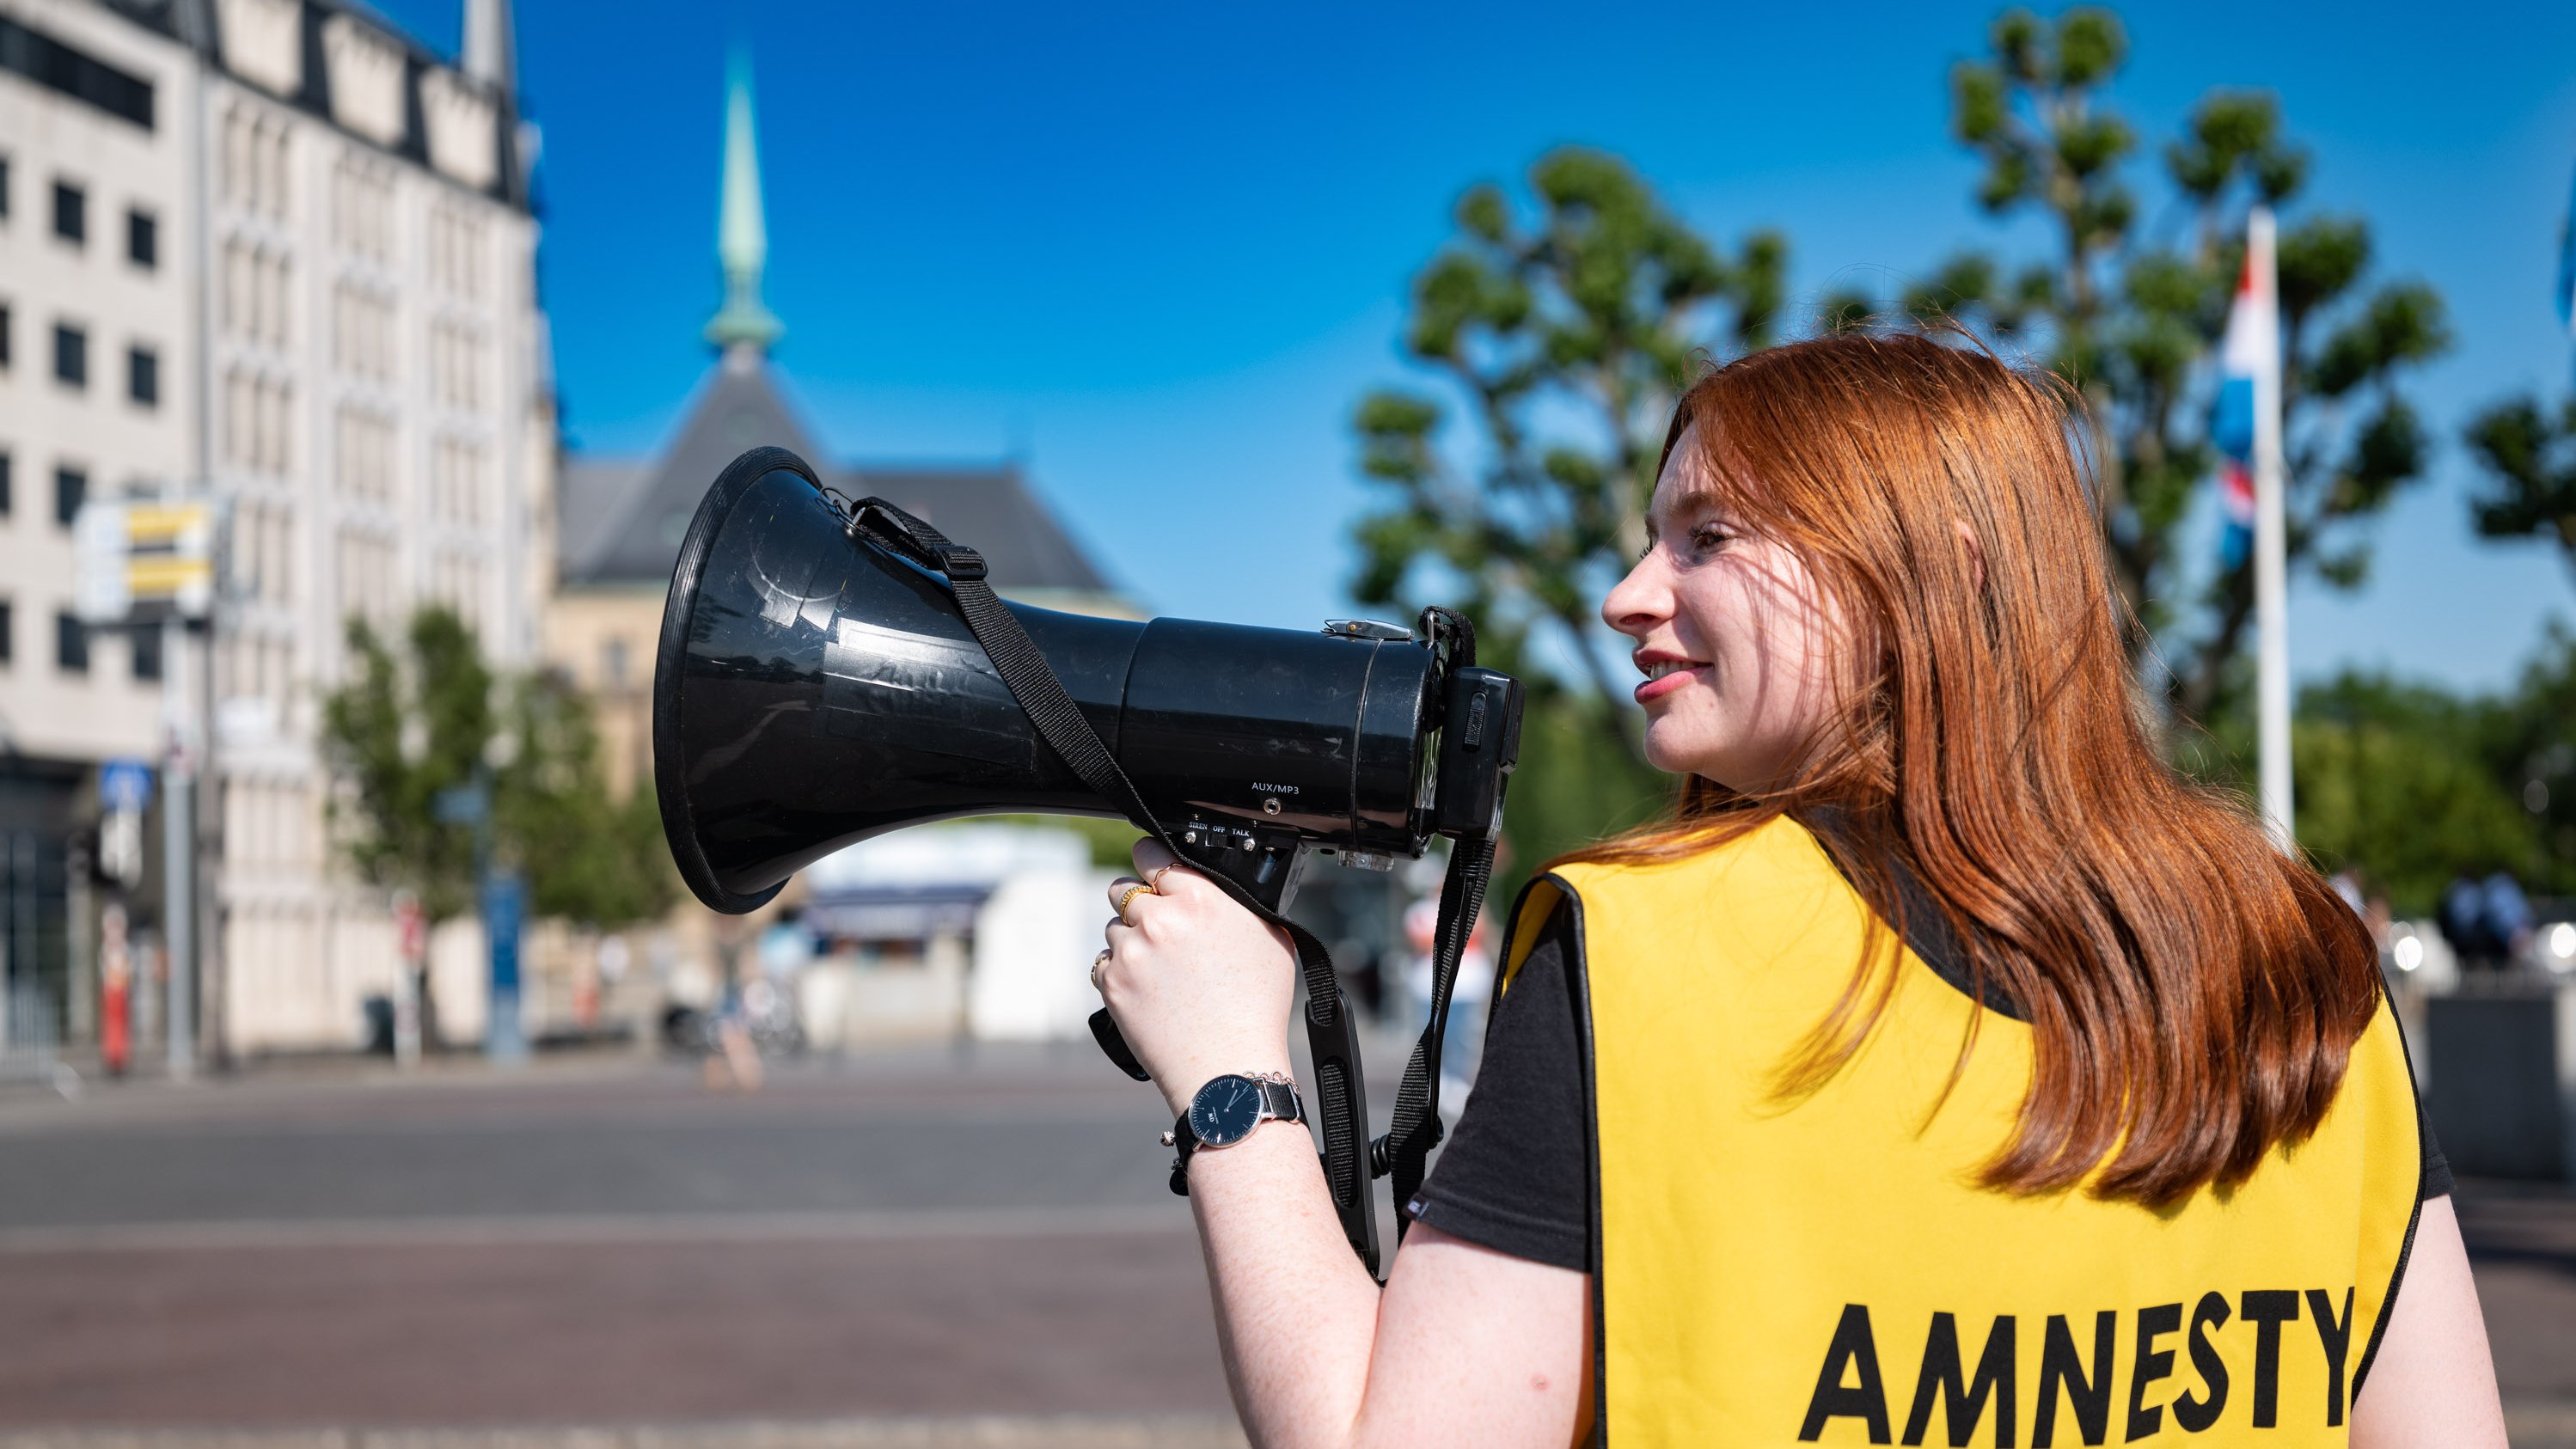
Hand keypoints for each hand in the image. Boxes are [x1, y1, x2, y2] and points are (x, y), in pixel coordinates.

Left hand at [1094, 839, 1296, 1115]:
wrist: (1228, 1067)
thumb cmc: (1256, 1009)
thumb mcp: (1270, 937)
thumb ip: (1237, 902)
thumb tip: (1220, 887)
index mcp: (1200, 898)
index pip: (1152, 854)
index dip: (1151, 862)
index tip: (1150, 869)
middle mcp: (1161, 918)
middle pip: (1124, 889)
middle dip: (1139, 905)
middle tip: (1161, 931)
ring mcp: (1132, 951)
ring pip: (1114, 928)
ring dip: (1131, 941)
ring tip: (1162, 971)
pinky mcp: (1112, 983)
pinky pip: (1103, 962)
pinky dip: (1119, 972)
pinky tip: (1148, 990)